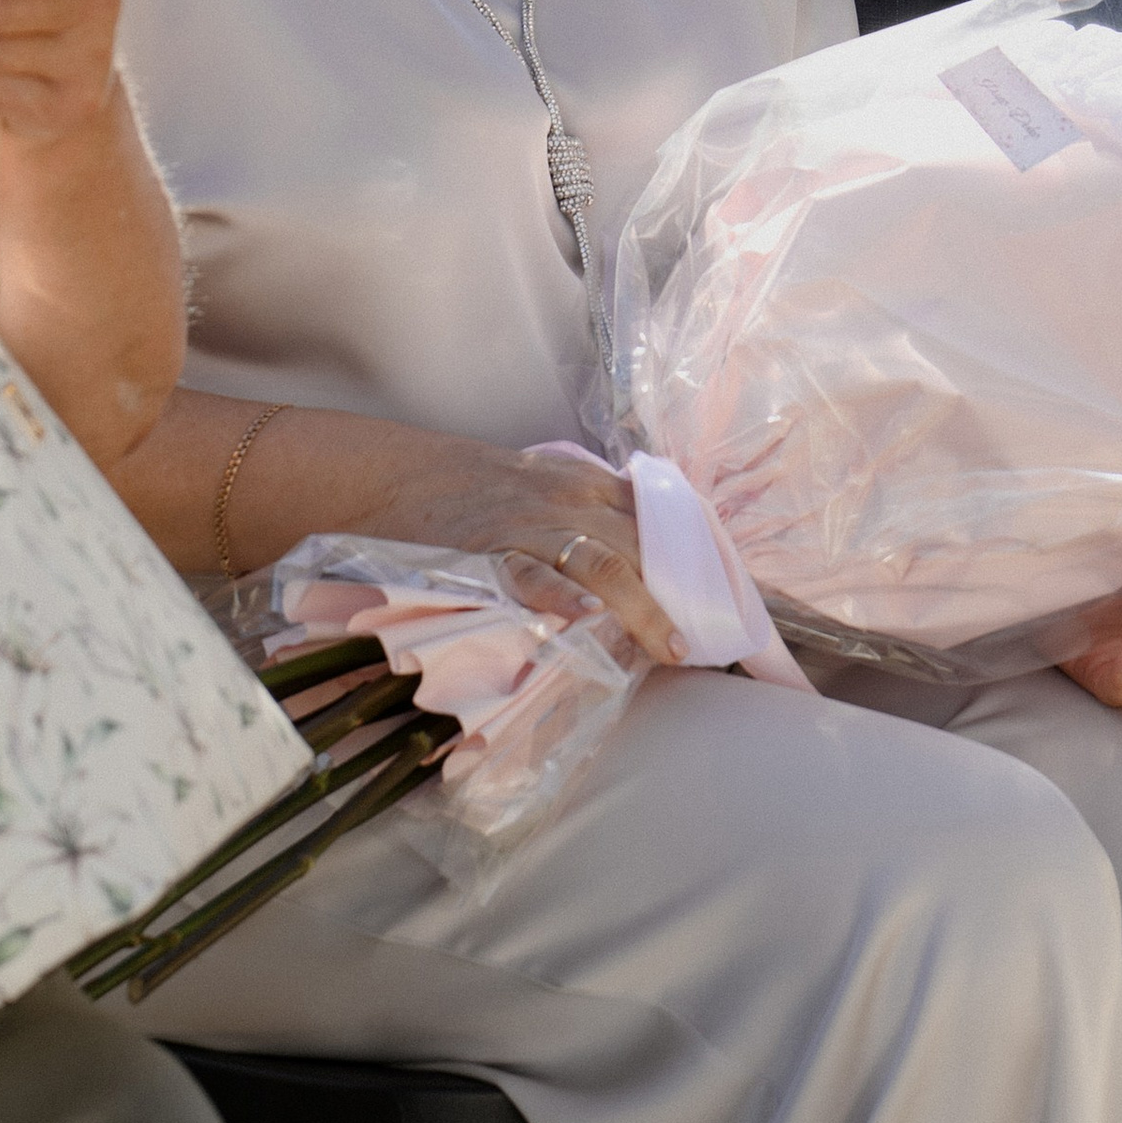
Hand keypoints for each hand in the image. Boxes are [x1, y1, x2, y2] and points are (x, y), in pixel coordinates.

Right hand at [371, 432, 686, 667]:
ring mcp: (530, 528)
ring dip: (641, 607)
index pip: (658, 515)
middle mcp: (568, 503)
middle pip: (642, 545)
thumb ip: (590, 511)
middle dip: (680, 592)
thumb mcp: (544, 484)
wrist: (399, 474)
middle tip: (707, 638)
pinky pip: (530, 577)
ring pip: (602, 563)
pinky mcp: (487, 554)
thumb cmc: (475, 488)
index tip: (722, 597)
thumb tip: (640, 557)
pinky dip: (559, 599)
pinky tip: (584, 620)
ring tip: (668, 647)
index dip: (695, 557)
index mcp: (586, 485)